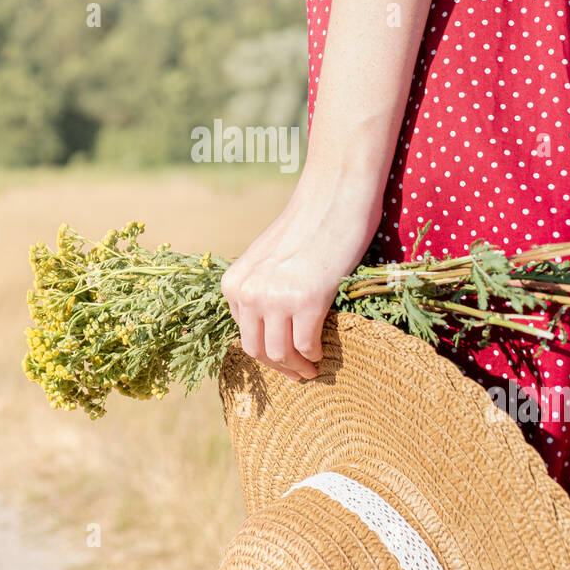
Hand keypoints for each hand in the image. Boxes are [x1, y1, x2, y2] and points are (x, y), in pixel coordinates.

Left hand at [221, 169, 382, 380]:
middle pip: (256, 350)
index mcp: (234, 283)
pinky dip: (314, 354)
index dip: (264, 351)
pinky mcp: (307, 300)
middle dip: (278, 367)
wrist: (335, 195)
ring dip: (297, 368)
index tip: (282, 358)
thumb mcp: (269, 258)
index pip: (243, 334)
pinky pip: (306, 345)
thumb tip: (270, 325)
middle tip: (298, 374)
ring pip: (280, 354)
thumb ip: (262, 287)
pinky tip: (322, 352)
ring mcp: (275, 298)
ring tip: (312, 369)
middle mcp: (248, 292)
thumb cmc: (308, 224)